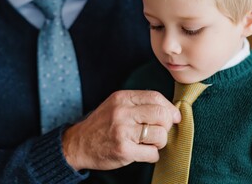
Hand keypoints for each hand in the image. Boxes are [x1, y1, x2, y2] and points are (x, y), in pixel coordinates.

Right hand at [61, 90, 180, 170]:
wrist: (78, 144)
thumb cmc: (102, 125)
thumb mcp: (117, 105)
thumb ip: (139, 104)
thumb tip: (171, 111)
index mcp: (122, 98)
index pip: (156, 97)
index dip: (169, 108)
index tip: (173, 117)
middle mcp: (122, 112)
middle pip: (161, 114)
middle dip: (167, 125)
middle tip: (160, 132)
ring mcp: (122, 131)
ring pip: (160, 135)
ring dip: (160, 142)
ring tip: (149, 143)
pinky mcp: (123, 150)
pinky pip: (152, 153)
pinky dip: (152, 155)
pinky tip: (143, 152)